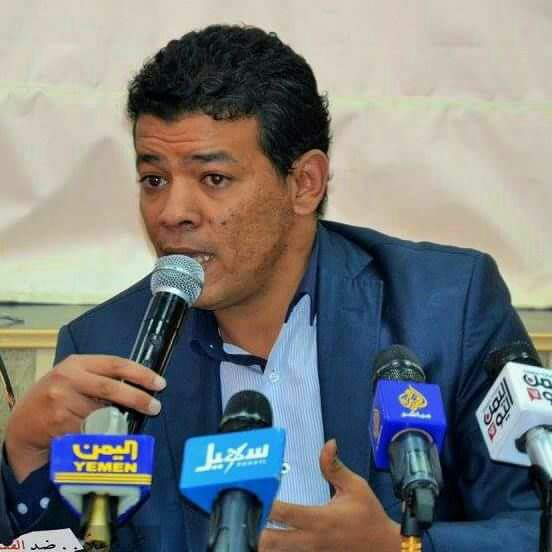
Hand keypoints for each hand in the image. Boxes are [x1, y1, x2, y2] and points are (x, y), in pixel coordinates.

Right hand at [4, 354, 165, 481]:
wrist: (23, 422)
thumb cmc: (56, 398)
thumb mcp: (75, 379)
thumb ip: (101, 379)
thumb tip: (140, 388)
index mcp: (77, 364)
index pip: (116, 364)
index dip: (141, 373)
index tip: (159, 383)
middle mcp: (69, 378)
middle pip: (112, 387)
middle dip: (138, 398)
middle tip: (155, 407)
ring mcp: (62, 401)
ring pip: (101, 413)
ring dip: (114, 422)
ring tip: (115, 426)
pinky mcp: (59, 423)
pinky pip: (90, 431)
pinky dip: (99, 435)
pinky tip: (95, 436)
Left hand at [259, 439, 399, 551]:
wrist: (384, 548)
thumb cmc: (368, 515)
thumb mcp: (355, 486)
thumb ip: (335, 467)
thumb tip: (328, 443)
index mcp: (320, 519)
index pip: (285, 513)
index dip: (265, 506)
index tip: (251, 496)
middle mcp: (312, 540)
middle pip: (273, 542)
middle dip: (255, 531)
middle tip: (240, 517)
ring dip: (263, 543)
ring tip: (246, 530)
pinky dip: (276, 550)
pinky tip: (266, 540)